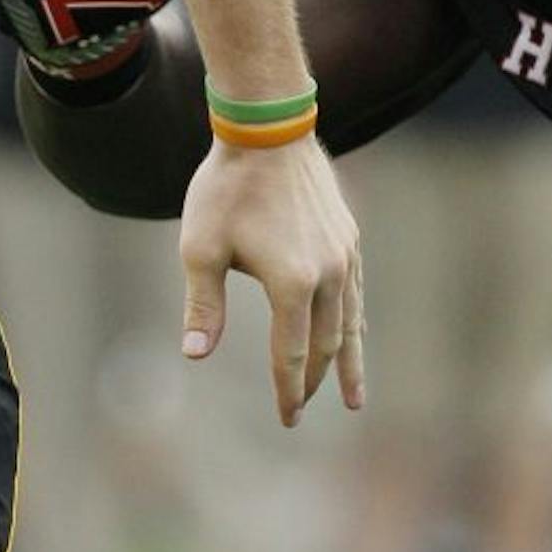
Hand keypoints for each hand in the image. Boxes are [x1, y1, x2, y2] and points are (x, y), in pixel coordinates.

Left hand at [177, 135, 363, 425]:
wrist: (267, 131)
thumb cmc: (226, 190)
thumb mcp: (200, 249)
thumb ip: (203, 306)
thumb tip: (195, 356)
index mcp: (291, 284)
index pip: (291, 354)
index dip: (288, 390)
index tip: (288, 420)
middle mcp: (328, 275)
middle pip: (325, 344)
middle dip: (315, 381)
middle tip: (305, 409)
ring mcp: (344, 255)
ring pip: (351, 322)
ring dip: (349, 361)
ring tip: (354, 396)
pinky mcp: (349, 238)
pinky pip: (356, 293)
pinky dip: (354, 322)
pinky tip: (354, 334)